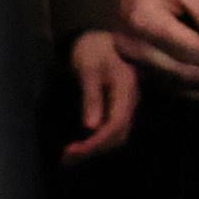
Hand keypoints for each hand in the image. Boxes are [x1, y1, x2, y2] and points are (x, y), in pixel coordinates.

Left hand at [58, 29, 141, 159]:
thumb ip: (91, 97)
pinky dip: (97, 142)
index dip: (97, 142)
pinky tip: (81, 147)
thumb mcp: (88, 69)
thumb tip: (90, 127)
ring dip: (95, 149)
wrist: (98, 40)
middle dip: (94, 150)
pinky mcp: (119, 109)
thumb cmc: (92, 50)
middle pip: (119, 134)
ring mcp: (127, 105)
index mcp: (127, 88)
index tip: (73, 152)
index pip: (117, 124)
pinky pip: (112, 131)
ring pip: (117, 136)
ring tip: (69, 157)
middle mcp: (131, 100)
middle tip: (66, 159)